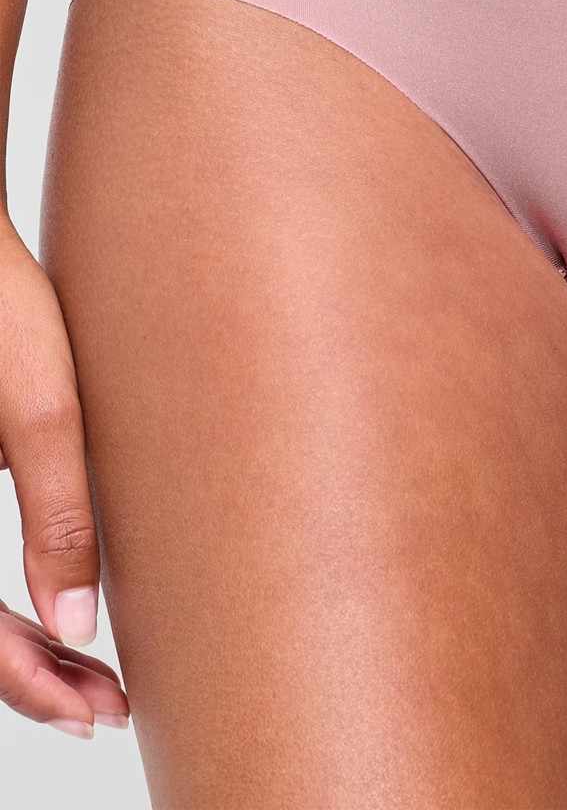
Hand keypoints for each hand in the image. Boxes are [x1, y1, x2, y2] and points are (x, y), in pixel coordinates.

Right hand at [0, 220, 127, 736]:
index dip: (34, 684)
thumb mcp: (40, 404)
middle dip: (31, 677)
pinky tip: (60, 609)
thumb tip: (80, 624)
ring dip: (18, 647)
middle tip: (107, 709)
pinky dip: (6, 600)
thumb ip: (58, 512)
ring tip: (95, 678)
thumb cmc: (1, 304)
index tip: (102, 711)